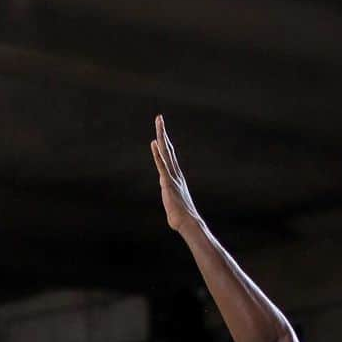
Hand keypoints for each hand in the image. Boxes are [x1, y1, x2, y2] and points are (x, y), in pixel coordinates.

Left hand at [150, 115, 202, 231]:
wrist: (188, 223)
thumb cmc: (182, 218)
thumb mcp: (173, 203)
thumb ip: (170, 196)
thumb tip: (169, 198)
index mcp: (176, 177)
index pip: (169, 156)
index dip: (164, 143)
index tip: (161, 131)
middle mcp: (175, 173)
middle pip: (168, 149)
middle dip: (163, 133)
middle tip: (159, 118)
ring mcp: (172, 177)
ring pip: (166, 152)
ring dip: (161, 137)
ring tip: (158, 122)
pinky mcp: (168, 183)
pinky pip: (162, 165)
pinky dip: (158, 154)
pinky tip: (153, 143)